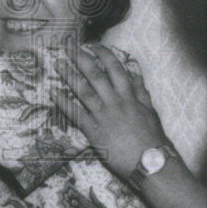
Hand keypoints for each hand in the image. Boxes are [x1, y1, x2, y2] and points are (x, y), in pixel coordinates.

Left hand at [52, 44, 167, 178]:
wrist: (150, 162)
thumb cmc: (153, 138)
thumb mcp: (151, 111)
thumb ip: (141, 92)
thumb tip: (136, 74)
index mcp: (130, 96)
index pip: (115, 68)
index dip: (103, 54)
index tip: (93, 45)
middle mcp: (115, 102)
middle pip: (96, 75)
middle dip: (81, 59)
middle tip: (67, 46)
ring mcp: (104, 116)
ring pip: (84, 91)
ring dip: (69, 76)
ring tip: (58, 64)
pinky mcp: (94, 131)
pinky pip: (76, 114)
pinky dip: (64, 102)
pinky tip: (53, 92)